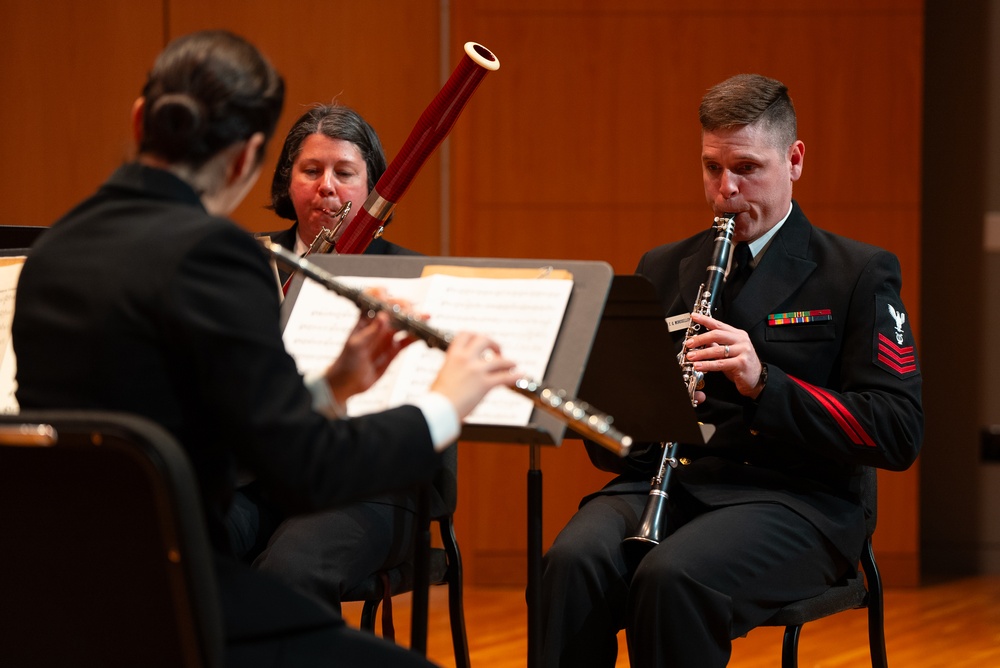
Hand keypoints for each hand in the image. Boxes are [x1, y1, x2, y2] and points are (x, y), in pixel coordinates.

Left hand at [323, 289, 415, 403]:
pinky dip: (415, 337)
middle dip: (405, 308)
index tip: (390, 295)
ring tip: (425, 318)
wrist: (347, 383)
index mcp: (365, 320)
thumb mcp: (356, 345)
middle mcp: (378, 326)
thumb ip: (371, 331)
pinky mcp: (394, 350)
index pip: (375, 300)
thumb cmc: (346, 362)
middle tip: (413, 313)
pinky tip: (422, 334)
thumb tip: (383, 315)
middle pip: (394, 311)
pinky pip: (407, 340)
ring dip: (414, 320)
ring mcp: (387, 337)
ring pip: (403, 324)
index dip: (383, 294)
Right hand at [430, 332, 517, 418]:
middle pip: (484, 339)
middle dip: (493, 344)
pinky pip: (505, 377)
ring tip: (512, 365)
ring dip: (509, 361)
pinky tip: (519, 375)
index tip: (480, 340)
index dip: (475, 335)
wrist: (437, 410)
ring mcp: (476, 370)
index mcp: (452, 356)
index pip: (465, 335)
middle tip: (497, 351)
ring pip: (499, 359)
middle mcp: (465, 359)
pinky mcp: (485, 384)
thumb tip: (459, 371)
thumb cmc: (437, 398)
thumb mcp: (442, 375)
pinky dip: (515, 376)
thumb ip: (453, 368)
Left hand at [684, 312, 764, 399]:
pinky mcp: (741, 364)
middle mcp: (741, 341)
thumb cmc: (741, 364)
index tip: (694, 316)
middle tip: (689, 343)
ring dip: (701, 353)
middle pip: (717, 335)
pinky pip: (720, 363)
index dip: (705, 320)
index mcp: (738, 335)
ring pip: (717, 350)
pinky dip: (707, 365)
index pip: (719, 324)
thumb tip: (700, 341)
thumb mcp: (729, 352)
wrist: (757, 379)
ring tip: (690, 356)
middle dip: (700, 339)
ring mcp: (743, 351)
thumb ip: (717, 345)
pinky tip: (699, 366)